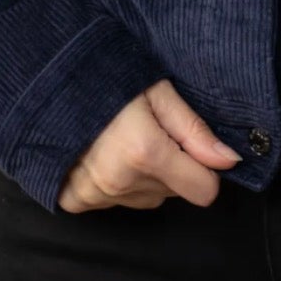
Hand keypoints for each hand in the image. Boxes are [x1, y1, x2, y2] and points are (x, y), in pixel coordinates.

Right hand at [57, 78, 242, 211]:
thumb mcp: (159, 92)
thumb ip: (195, 130)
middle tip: (150, 131)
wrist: (50, 83)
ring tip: (123, 140)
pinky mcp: (75, 201)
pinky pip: (116, 202)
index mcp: (145, 153)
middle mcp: (120, 182)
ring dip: (144, 177)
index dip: (204, 168)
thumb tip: (230, 160)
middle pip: (173, 192)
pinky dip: (116, 184)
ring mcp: (95, 195)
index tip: (190, 145)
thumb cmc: (108, 79)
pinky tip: (104, 155)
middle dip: (172, 166)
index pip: (203, 191)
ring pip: (146, 198)